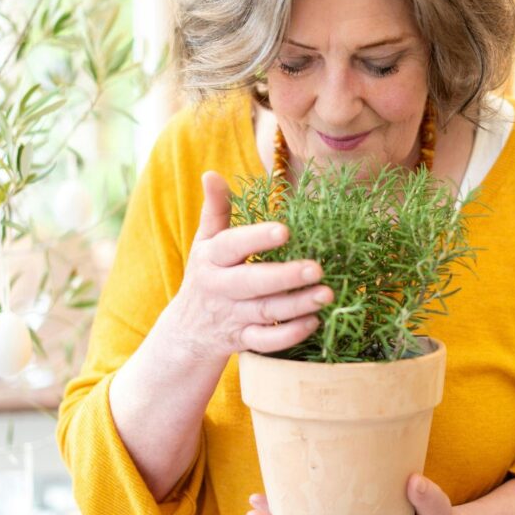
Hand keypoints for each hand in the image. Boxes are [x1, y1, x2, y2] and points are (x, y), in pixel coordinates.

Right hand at [168, 170, 332, 365]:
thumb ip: (215, 209)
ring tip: (327, 294)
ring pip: (266, 313)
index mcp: (211, 259)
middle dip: (285, 277)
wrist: (188, 331)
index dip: (256, 238)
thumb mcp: (204, 242)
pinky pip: (267, 342)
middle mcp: (220, 289)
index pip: (232, 246)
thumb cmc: (206, 275)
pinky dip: (290, 335)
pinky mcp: (244, 341)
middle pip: (252, 283)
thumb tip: (211, 173)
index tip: (284, 230)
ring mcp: (233, 317)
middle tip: (317, 268)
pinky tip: (314, 321)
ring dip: (297, 305)